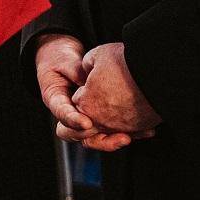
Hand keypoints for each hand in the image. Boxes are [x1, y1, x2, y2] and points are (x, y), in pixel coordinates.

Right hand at [37, 36, 147, 151]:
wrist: (62, 60)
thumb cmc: (60, 59)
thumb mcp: (65, 61)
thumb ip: (77, 71)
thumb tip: (87, 81)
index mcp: (55, 100)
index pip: (62, 114)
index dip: (74, 120)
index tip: (87, 123)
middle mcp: (69, 114)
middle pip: (79, 135)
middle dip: (98, 139)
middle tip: (117, 136)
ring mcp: (84, 119)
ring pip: (96, 138)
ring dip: (112, 140)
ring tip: (130, 136)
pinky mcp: (98, 119)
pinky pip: (110, 131)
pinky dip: (126, 132)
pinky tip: (143, 130)